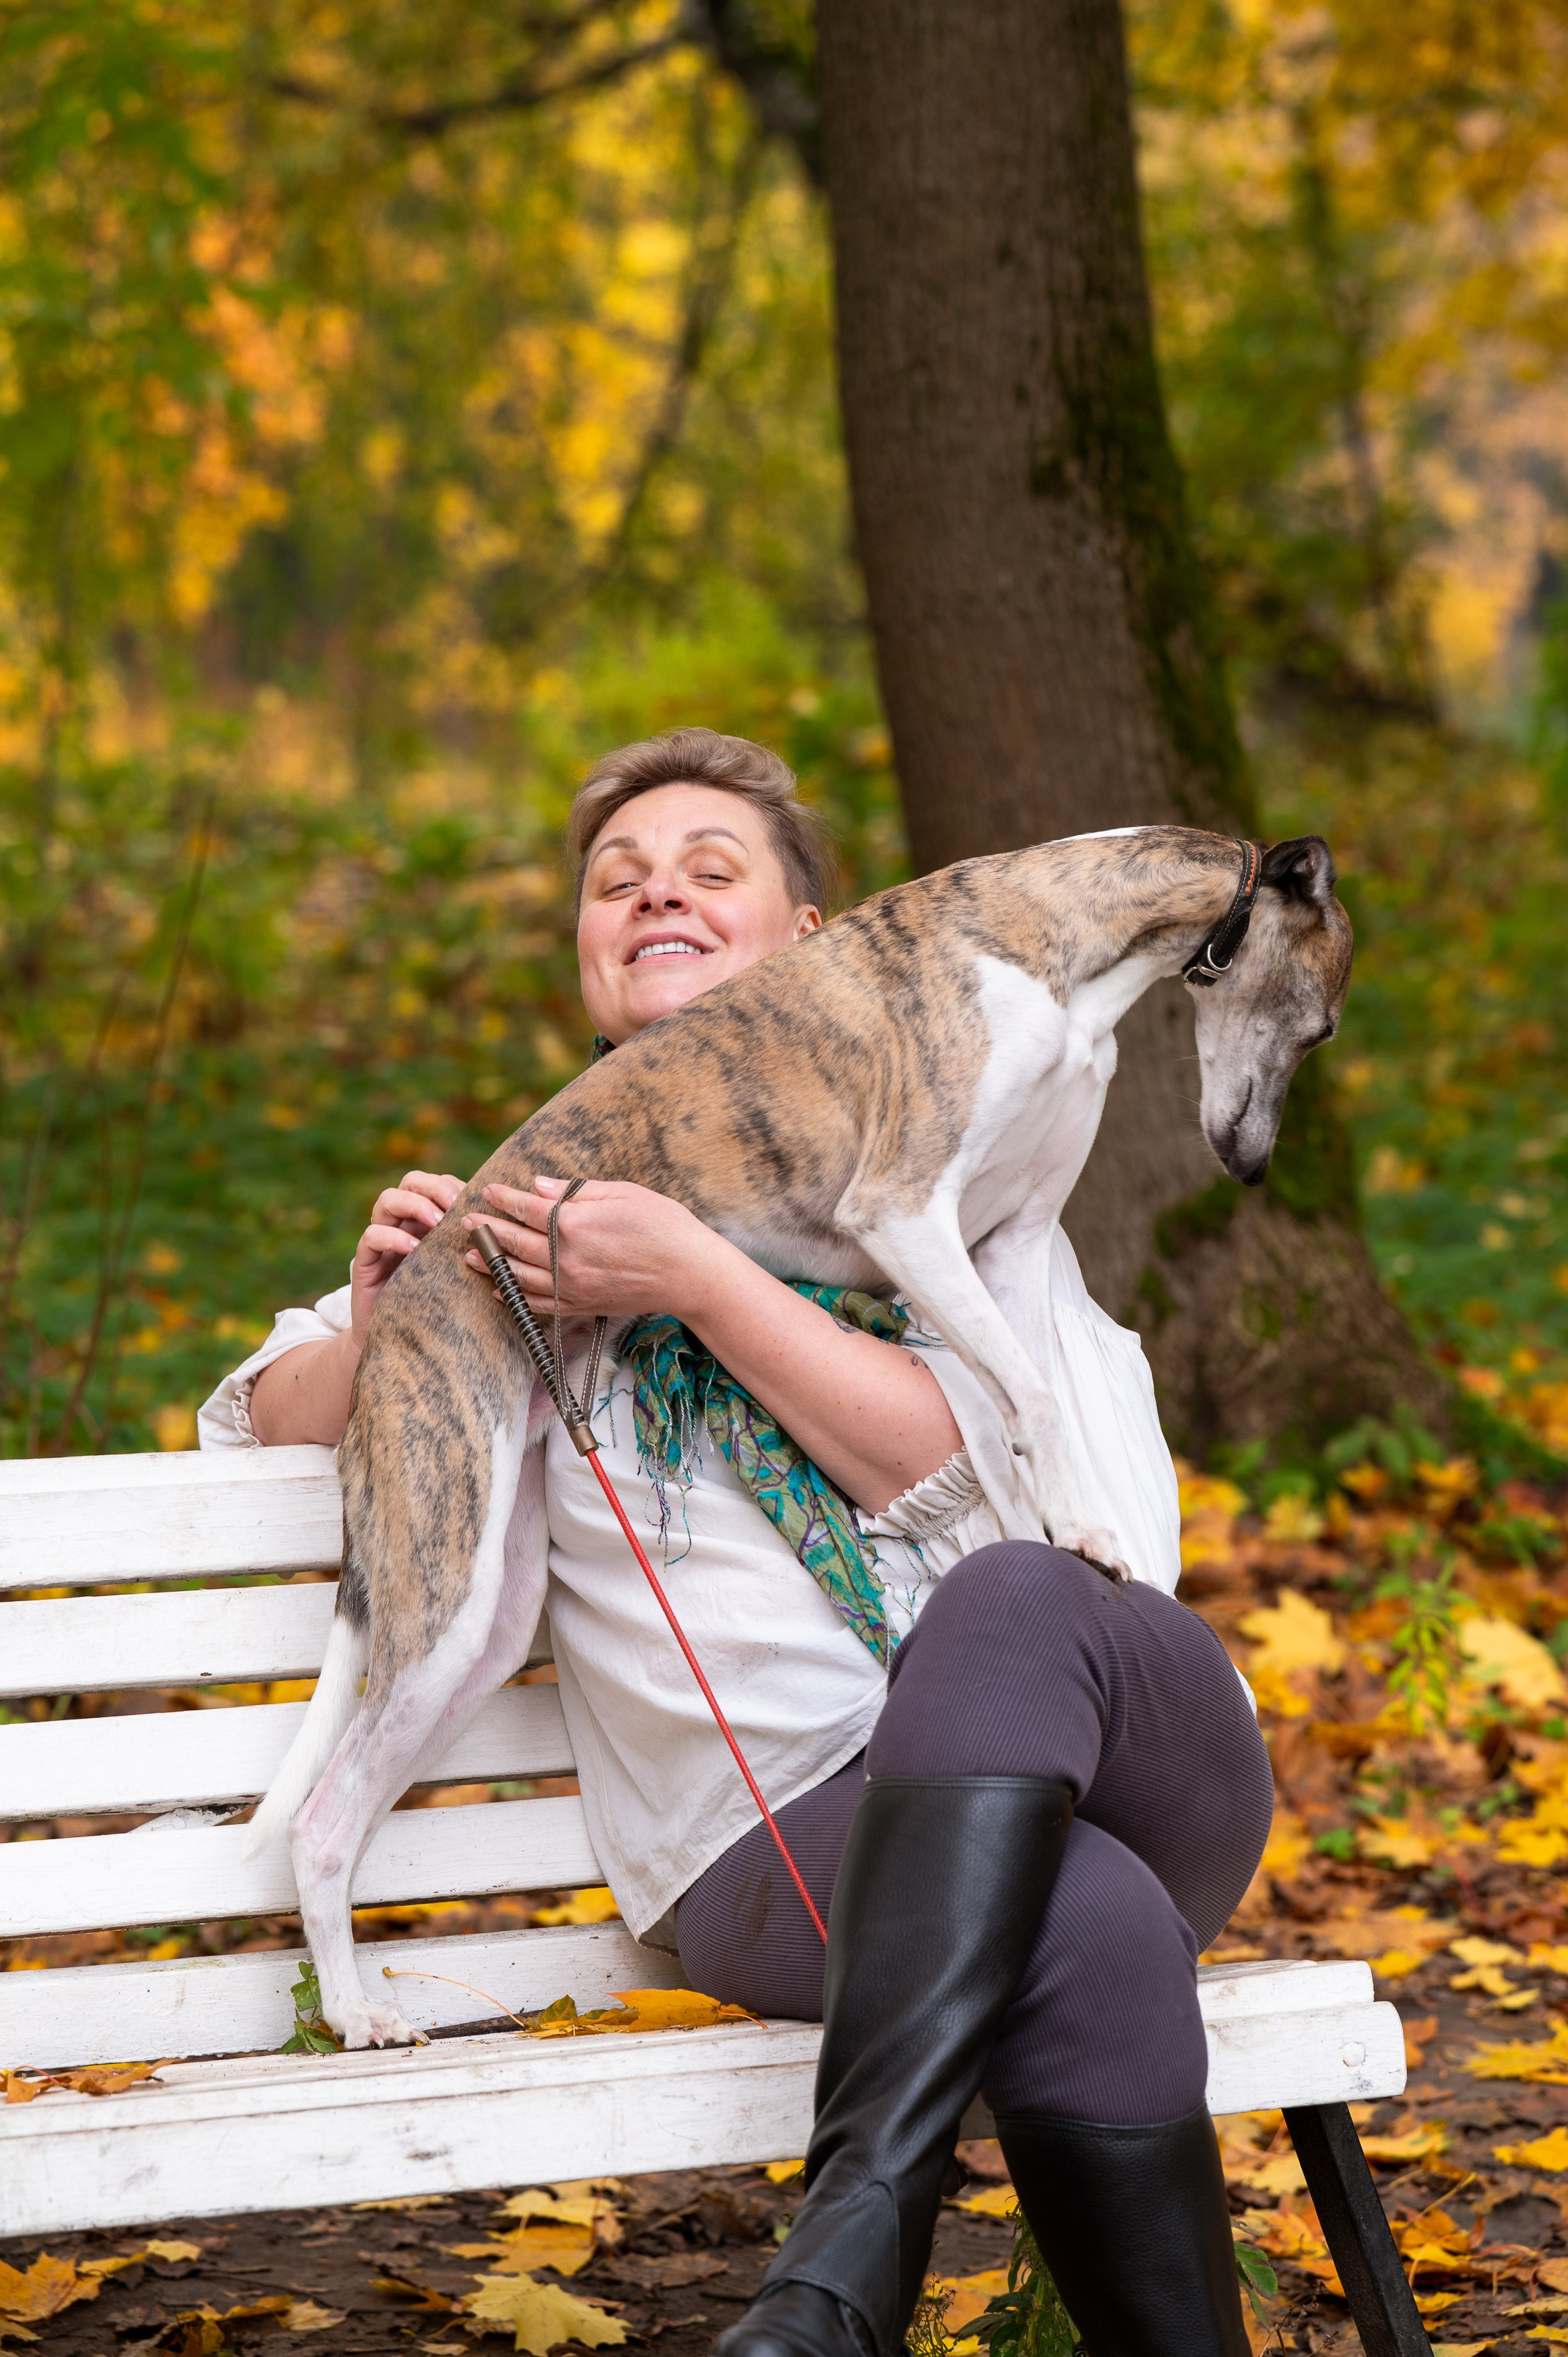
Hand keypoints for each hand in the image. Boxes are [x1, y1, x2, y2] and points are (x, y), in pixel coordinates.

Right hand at [351, 1170, 464, 1346]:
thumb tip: (503, 1230)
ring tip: (436, 1222)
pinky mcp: (365, 1261)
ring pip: (387, 1200)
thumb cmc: (439, 1304)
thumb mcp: (460, 1271)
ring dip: (415, 1205)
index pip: (436, 1184)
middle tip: (453, 1205)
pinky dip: (393, 1236)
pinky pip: (372, 1235)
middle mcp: (403, 1223)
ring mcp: (382, 1240)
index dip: (453, 1186)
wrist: (402, 1341)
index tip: (473, 1202)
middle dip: (434, 1187)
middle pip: (411, 1182)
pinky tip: (413, 1248)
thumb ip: (472, 1247)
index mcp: (427, 1220)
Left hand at [462, 1176, 724, 1325]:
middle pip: (514, 1242)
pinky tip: (500, 1291)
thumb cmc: (663, 1226)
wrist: (691, 1274)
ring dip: (491, 1265)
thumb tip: (538, 1186)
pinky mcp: (580, 1306)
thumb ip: (575, 1191)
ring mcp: (571, 1286)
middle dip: (487, 1231)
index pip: (526, 1208)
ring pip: (517, 1276)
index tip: (487, 1190)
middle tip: (465, 1222)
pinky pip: (537, 1303)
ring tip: (471, 1256)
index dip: (503, 1198)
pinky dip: (514, 1297)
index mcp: (575, 1223)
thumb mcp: (622, 1193)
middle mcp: (565, 1258)